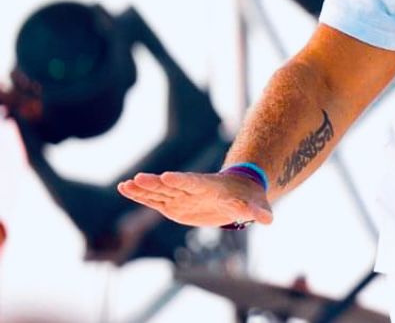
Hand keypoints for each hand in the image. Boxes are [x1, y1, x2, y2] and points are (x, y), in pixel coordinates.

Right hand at [117, 171, 272, 227]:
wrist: (239, 192)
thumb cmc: (248, 198)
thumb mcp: (256, 205)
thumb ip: (258, 211)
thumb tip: (268, 220)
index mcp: (211, 187)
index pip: (195, 182)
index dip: (182, 180)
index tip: (167, 176)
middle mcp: (192, 189)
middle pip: (172, 186)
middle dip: (156, 183)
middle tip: (138, 178)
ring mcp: (182, 196)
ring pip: (159, 192)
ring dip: (143, 189)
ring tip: (125, 185)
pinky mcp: (174, 204)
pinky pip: (155, 199)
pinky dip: (141, 195)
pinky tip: (125, 188)